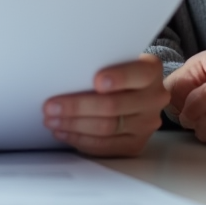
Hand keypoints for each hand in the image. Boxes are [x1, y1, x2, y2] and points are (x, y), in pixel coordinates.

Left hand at [43, 54, 167, 156]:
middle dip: (78, 107)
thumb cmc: (117, 70)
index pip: (137, 74)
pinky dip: (81, 140)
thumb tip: (66, 76)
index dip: (118, 78)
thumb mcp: (114, 59)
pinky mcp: (136, 143)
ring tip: (52, 120)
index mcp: (151, 71)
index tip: (96, 81)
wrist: (138, 91)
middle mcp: (154, 98)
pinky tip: (64, 133)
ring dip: (74, 125)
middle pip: (114, 105)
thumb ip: (100, 64)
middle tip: (51, 106)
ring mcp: (146, 124)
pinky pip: (106, 146)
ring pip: (106, 128)